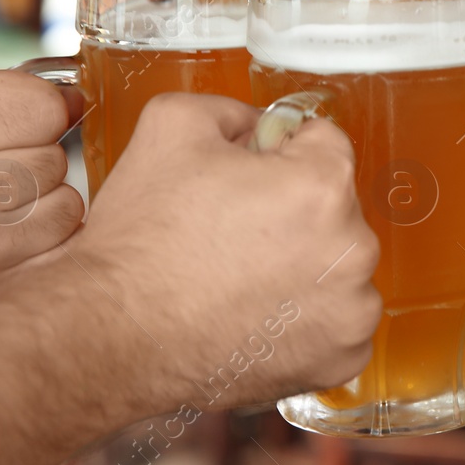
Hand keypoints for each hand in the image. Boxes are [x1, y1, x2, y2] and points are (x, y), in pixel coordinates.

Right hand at [0, 70, 84, 331]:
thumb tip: (75, 99)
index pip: (46, 106)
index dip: (46, 109)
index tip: (30, 119)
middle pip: (55, 154)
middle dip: (36, 153)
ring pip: (64, 198)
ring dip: (43, 196)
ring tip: (0, 198)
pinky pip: (56, 240)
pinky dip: (45, 231)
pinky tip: (9, 228)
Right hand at [70, 93, 380, 408]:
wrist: (110, 336)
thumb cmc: (141, 244)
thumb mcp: (172, 125)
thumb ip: (233, 107)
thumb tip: (261, 123)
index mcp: (323, 184)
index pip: (323, 143)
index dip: (278, 152)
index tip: (247, 177)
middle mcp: (353, 248)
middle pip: (333, 206)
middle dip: (291, 211)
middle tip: (231, 232)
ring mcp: (351, 309)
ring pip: (336, 265)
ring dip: (302, 266)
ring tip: (238, 278)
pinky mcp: (340, 358)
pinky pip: (336, 320)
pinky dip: (305, 319)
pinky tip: (255, 315)